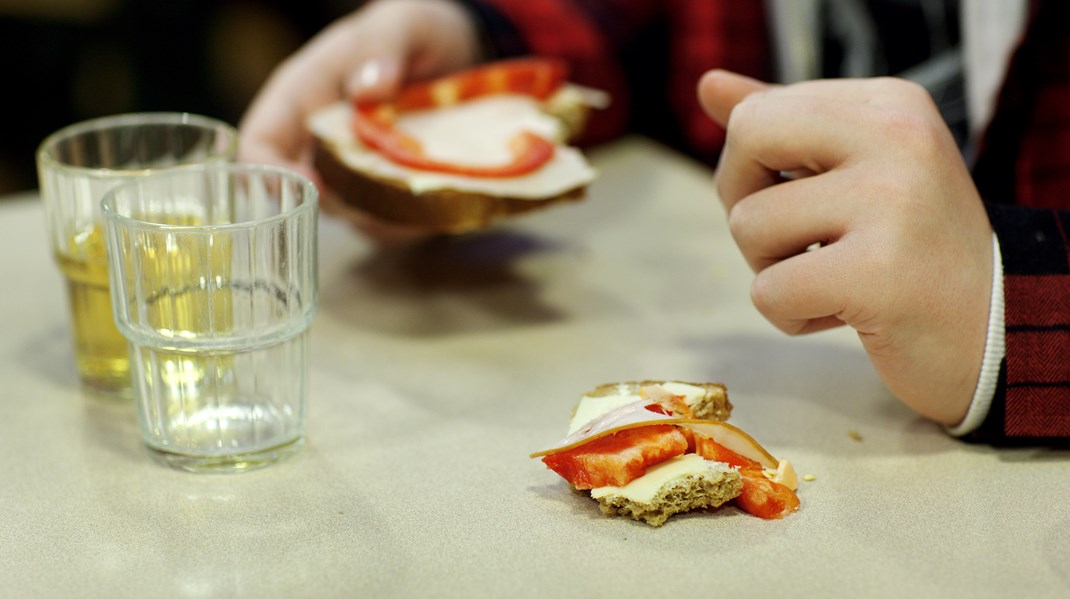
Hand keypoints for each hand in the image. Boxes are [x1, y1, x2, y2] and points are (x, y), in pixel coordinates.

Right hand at [238, 0, 482, 241]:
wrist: (459, 51)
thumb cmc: (417, 31)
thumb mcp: (404, 23)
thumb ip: (383, 47)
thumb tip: (366, 88)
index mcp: (302, 96)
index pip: (259, 144)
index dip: (273, 174)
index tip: (317, 186)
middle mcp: (316, 141)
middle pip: (300, 194)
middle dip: (341, 204)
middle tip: (387, 195)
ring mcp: (349, 170)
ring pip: (346, 215)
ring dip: (378, 217)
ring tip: (420, 198)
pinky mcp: (383, 192)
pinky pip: (385, 224)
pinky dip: (407, 224)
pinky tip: (436, 203)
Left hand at [698, 70, 994, 425]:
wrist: (994, 329)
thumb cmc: (908, 248)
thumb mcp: (852, 170)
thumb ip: (784, 124)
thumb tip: (708, 86)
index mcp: (890, 104)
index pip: (759, 111)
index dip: (751, 168)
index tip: (805, 200)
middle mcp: (898, 136)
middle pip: (747, 138)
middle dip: (744, 200)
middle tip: (797, 237)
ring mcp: (892, 202)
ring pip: (747, 224)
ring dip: (774, 269)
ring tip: (838, 276)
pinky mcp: (880, 274)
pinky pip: (768, 292)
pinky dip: (791, 316)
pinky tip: (849, 312)